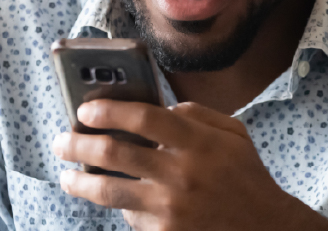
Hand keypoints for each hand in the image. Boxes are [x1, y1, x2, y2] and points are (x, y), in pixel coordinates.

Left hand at [51, 100, 327, 230]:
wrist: (266, 230)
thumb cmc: (246, 177)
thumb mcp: (233, 134)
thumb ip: (195, 115)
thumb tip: (155, 108)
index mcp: (198, 142)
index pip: (144, 118)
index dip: (109, 111)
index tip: (85, 110)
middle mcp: (181, 174)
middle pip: (114, 153)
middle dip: (78, 145)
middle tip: (61, 142)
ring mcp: (171, 208)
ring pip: (109, 193)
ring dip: (79, 182)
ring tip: (67, 176)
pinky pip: (130, 216)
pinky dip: (119, 205)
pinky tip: (114, 197)